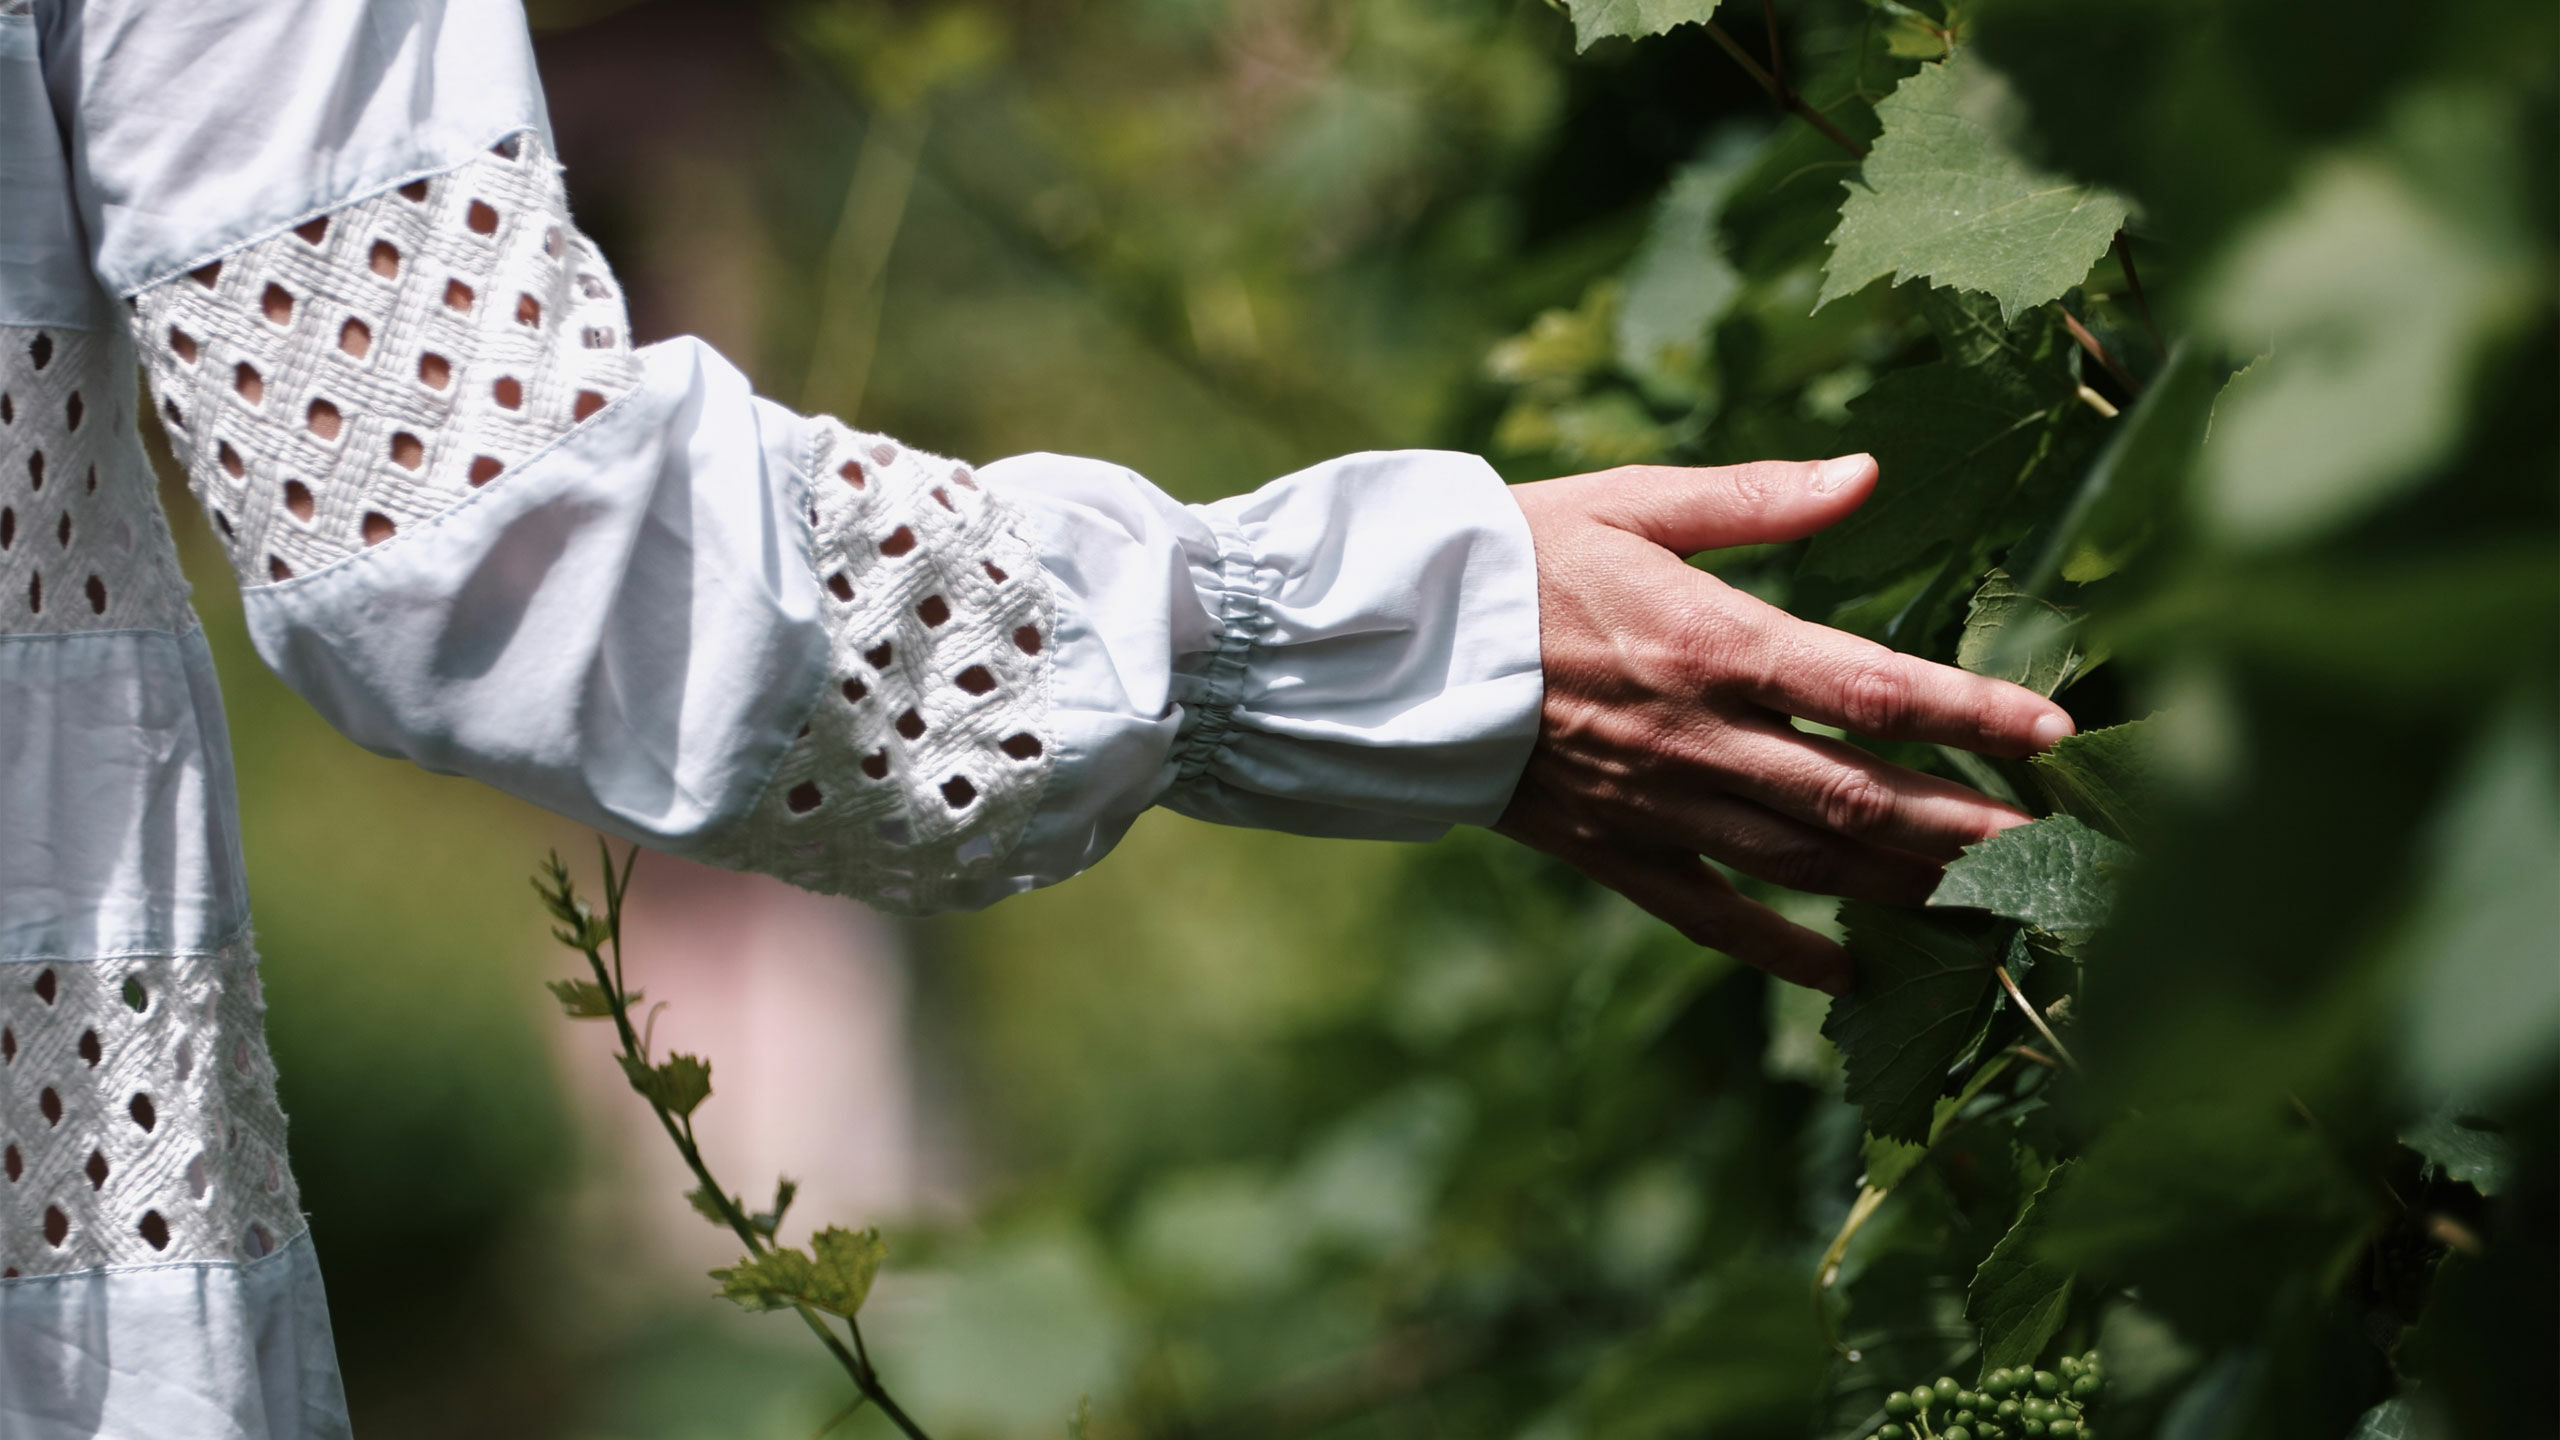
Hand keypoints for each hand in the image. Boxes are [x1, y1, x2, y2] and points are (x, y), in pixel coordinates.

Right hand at [1497, 455, 2073, 995]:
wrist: (1391, 644)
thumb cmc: (1517, 552)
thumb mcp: (1634, 500)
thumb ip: (1758, 498)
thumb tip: (1868, 472)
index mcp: (1711, 642)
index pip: (1873, 689)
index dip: (1972, 716)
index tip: (2056, 734)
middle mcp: (1698, 736)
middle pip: (1860, 795)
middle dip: (1969, 826)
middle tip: (2059, 850)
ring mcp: (1657, 804)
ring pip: (1805, 863)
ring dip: (1903, 884)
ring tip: (1991, 900)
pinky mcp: (1614, 849)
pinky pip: (1712, 914)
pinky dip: (1785, 949)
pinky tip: (1849, 971)